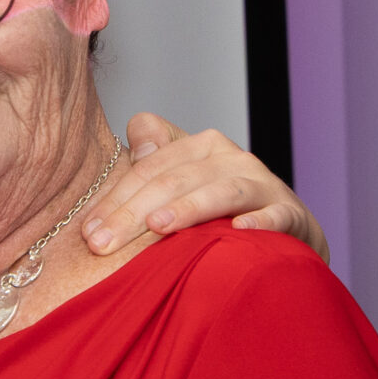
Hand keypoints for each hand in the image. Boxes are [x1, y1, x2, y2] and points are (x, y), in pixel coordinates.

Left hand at [84, 112, 329, 261]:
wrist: (287, 232)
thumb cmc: (221, 209)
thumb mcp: (183, 181)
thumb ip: (154, 159)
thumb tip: (136, 134)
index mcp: (200, 148)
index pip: (148, 169)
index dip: (115, 199)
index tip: (87, 233)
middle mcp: (232, 159)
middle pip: (174, 181)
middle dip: (134, 214)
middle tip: (102, 244)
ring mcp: (263, 185)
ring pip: (221, 192)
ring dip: (189, 208)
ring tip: (158, 226)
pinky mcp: (290, 214)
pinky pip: (276, 215)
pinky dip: (260, 221)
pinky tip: (239, 231)